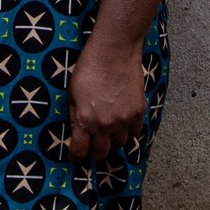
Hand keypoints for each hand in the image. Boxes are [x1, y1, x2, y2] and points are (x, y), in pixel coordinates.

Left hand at [66, 36, 145, 164]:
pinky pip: (134, 133)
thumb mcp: (72, 93)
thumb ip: (74, 116)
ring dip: (112, 143)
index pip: (80, 151)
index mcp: (84, 120)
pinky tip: (121, 127)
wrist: (114, 51)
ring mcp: (124, 120)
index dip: (76, 157)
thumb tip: (76, 131)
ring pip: (119, 145)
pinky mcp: (138, 112)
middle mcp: (104, 124)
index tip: (76, 157)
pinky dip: (127, 133)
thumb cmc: (90, 68)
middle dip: (94, 153)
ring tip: (107, 136)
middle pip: (101, 153)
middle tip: (92, 148)